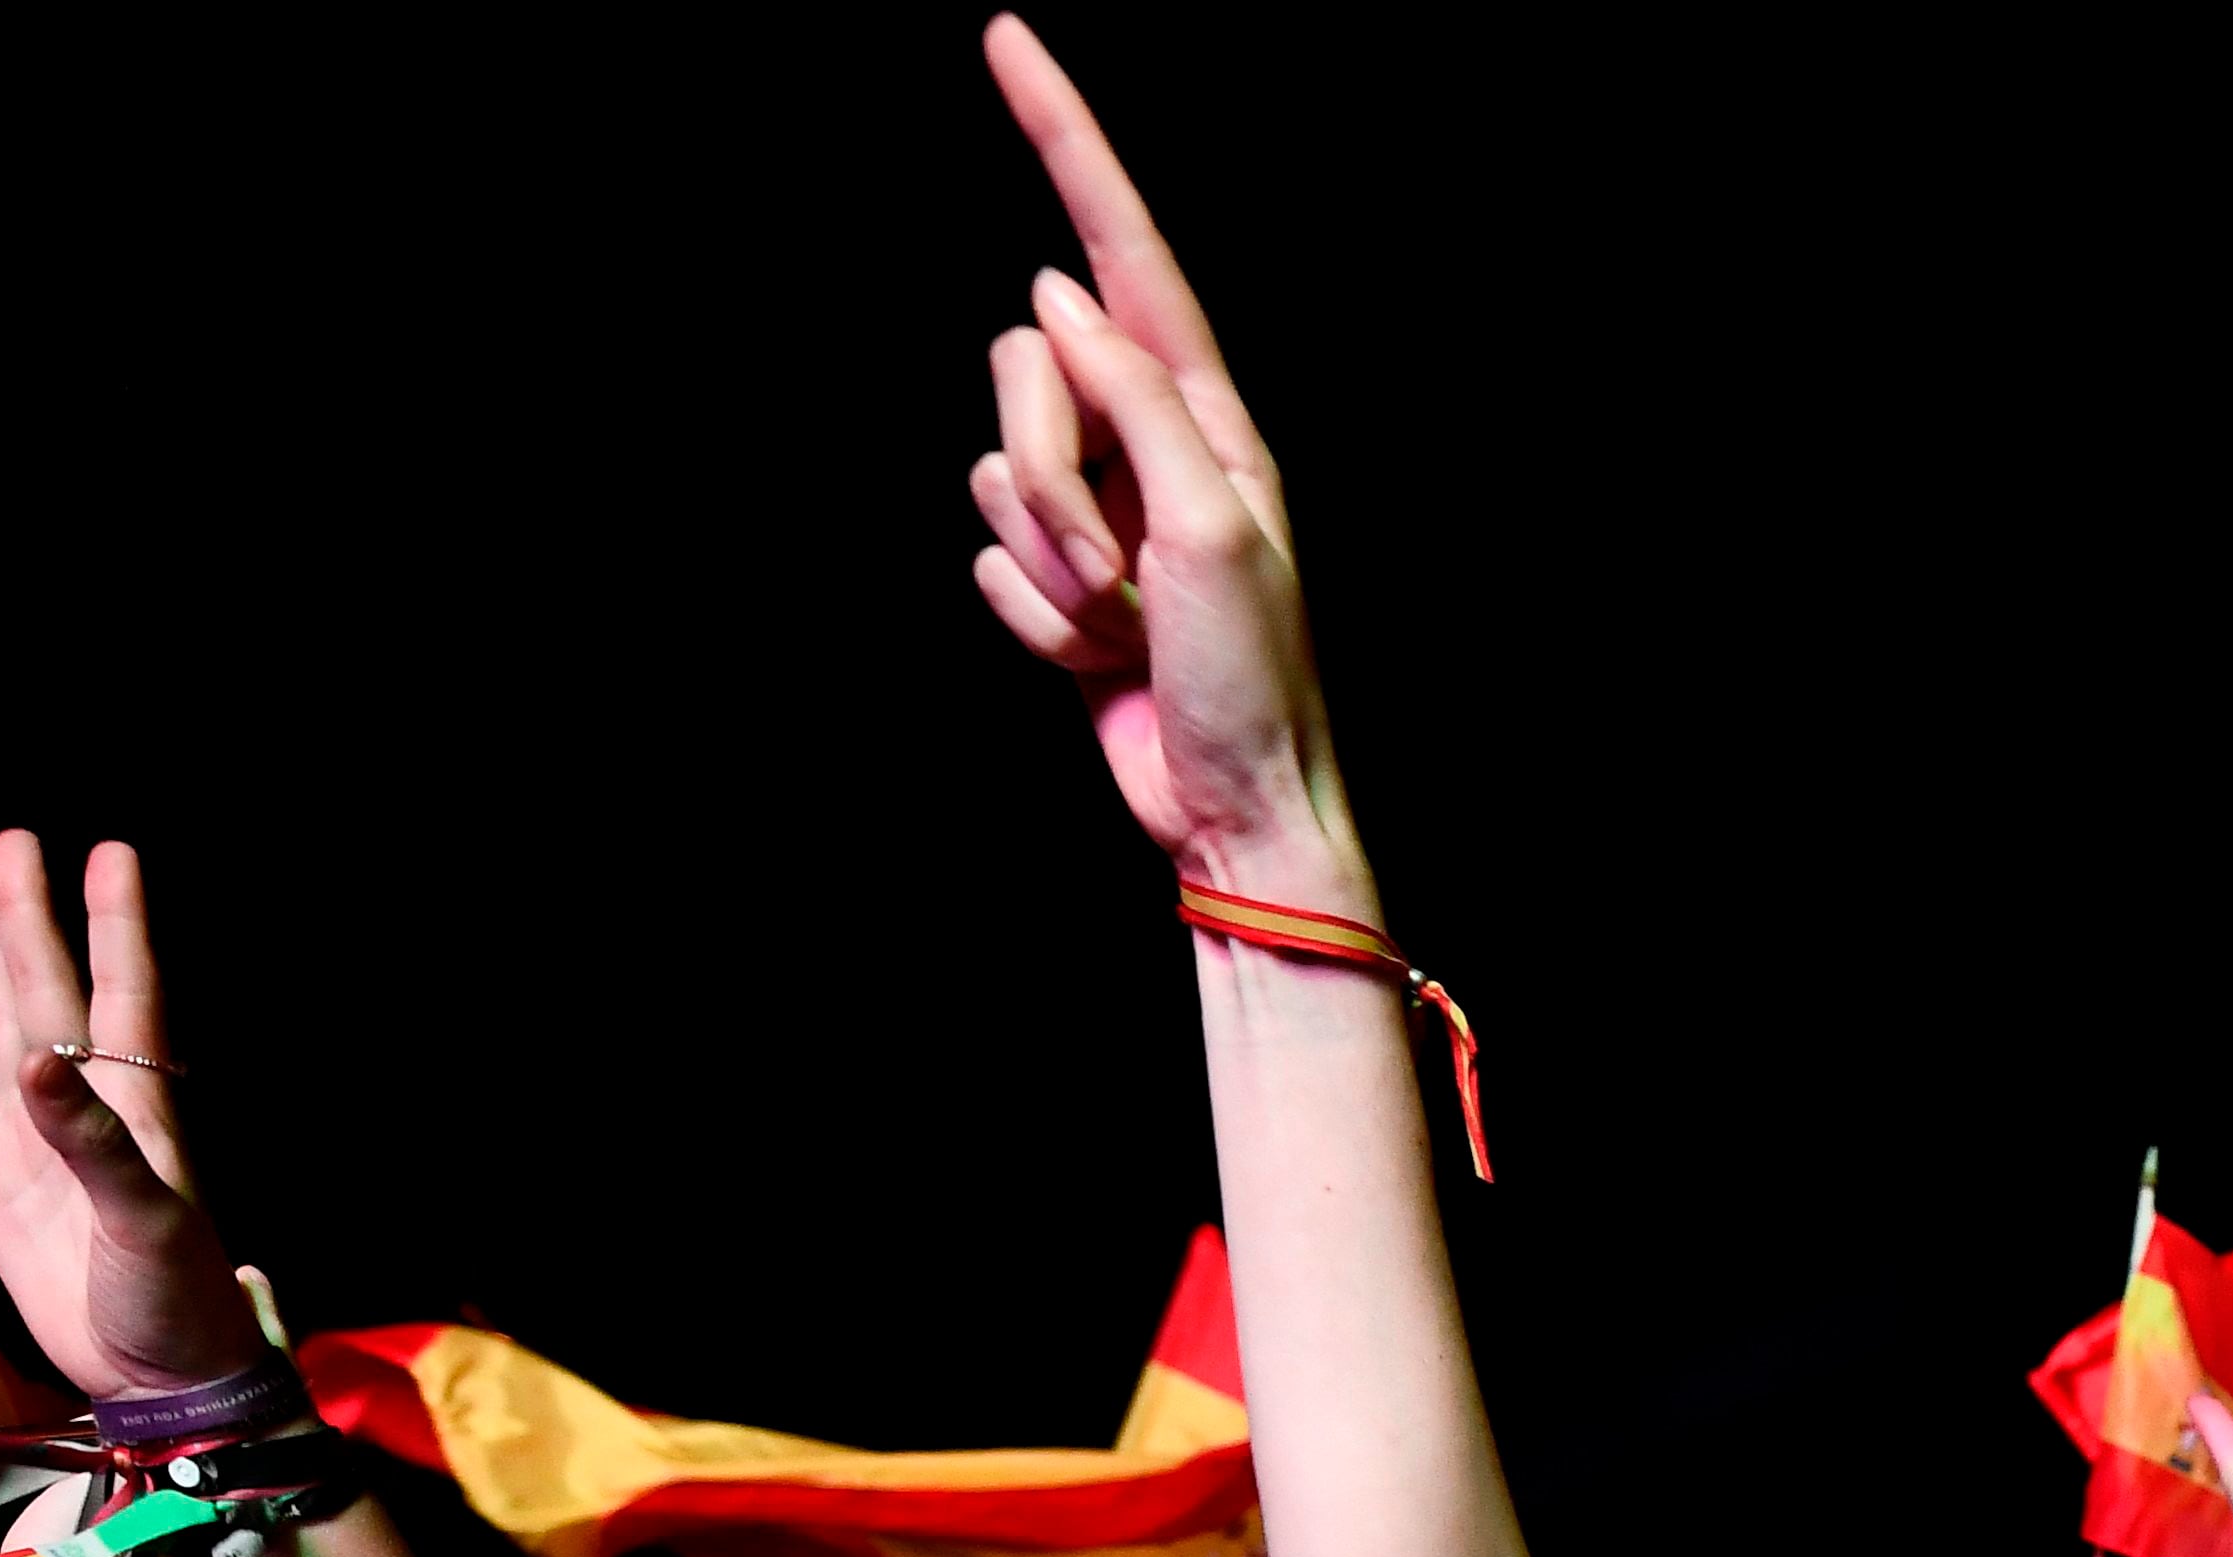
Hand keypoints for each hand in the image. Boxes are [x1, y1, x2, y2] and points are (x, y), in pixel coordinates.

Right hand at [0, 831, 266, 1402]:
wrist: (154, 1375)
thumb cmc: (174, 1298)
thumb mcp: (147, 1218)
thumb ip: (94, 1142)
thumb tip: (34, 1061)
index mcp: (134, 1106)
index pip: (124, 992)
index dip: (116, 923)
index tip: (111, 852)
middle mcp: (82, 1109)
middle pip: (49, 991)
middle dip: (32, 918)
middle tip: (17, 841)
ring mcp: (32, 1142)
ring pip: (3, 1029)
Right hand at [964, 19, 1372, 911]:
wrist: (1231, 804)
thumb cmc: (1248, 674)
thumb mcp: (1211, 524)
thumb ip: (1132, 401)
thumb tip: (1058, 300)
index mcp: (1204, 411)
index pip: (1117, 247)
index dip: (1063, 138)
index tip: (1006, 37)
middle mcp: (1144, 441)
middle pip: (1020, 373)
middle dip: (1045, 480)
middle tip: (1118, 575)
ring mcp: (1095, 510)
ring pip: (990, 472)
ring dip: (1044, 568)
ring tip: (1117, 626)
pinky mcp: (1053, 579)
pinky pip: (984, 562)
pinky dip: (1029, 622)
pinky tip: (1093, 660)